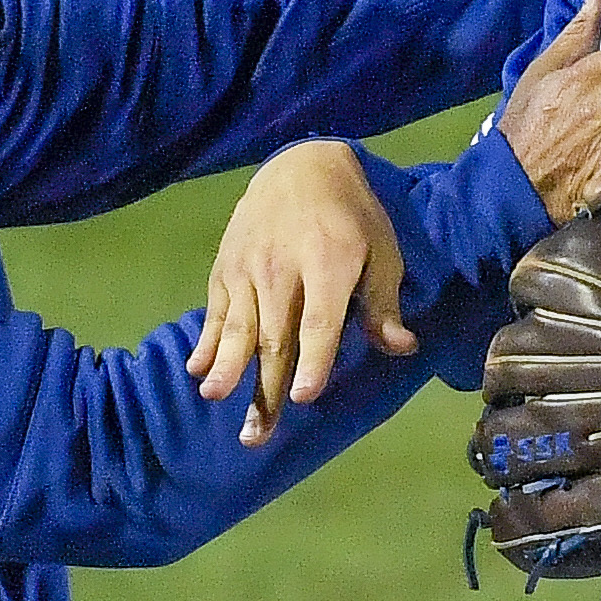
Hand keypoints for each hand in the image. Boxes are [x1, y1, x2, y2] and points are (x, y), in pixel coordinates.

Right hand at [193, 140, 415, 446]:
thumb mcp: (382, 250)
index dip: (313, 359)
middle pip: (274, 337)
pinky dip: (207, 342)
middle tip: (256, 435)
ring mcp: (249, 269)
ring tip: (216, 399)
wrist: (300, 165)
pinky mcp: (226, 268)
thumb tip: (402, 348)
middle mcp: (284, 270)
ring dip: (227, 368)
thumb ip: (384, 302)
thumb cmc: (351, 215)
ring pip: (239, 328)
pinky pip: (216, 311)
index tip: (304, 396)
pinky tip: (199, 371)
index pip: (320, 321)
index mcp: (330, 264)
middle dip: (264, 389)